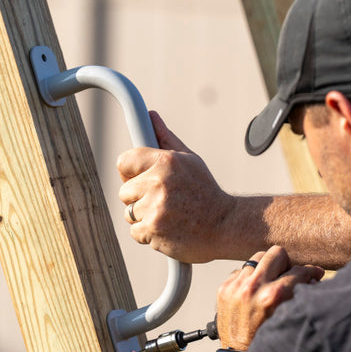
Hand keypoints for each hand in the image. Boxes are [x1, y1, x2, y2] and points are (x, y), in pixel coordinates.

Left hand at [117, 111, 234, 263]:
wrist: (226, 225)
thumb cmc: (206, 192)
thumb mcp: (190, 160)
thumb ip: (166, 139)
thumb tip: (150, 116)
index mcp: (166, 161)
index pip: (124, 162)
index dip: (129, 173)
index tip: (138, 179)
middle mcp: (158, 182)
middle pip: (124, 192)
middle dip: (138, 198)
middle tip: (163, 201)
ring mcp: (155, 208)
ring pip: (130, 214)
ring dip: (145, 217)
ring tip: (169, 215)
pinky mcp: (153, 231)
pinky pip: (136, 232)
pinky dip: (149, 234)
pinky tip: (169, 228)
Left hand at [216, 246, 324, 350]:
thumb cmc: (263, 341)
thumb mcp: (288, 318)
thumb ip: (300, 295)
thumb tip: (311, 278)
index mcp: (272, 296)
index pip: (298, 271)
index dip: (310, 272)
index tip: (314, 274)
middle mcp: (253, 287)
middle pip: (277, 253)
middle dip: (287, 263)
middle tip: (290, 274)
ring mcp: (236, 286)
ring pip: (258, 258)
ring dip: (267, 268)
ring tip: (271, 281)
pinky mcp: (224, 288)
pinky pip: (242, 270)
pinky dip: (250, 277)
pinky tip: (254, 290)